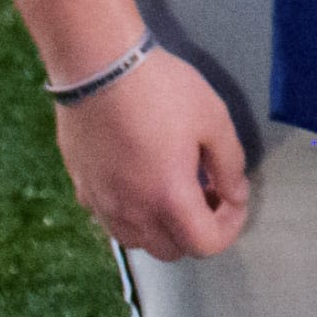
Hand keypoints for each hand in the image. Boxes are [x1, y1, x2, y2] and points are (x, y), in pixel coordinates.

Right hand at [53, 42, 252, 262]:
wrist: (97, 66)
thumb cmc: (161, 90)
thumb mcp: (213, 120)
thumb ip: (230, 165)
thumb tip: (235, 195)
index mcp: (169, 199)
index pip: (205, 245)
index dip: (230, 228)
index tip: (234, 198)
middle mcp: (132, 213)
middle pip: (171, 250)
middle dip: (196, 231)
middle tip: (207, 192)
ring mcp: (101, 204)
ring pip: (138, 241)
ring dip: (162, 228)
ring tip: (172, 189)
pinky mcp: (81, 189)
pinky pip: (110, 220)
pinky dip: (132, 214)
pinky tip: (139, 179)